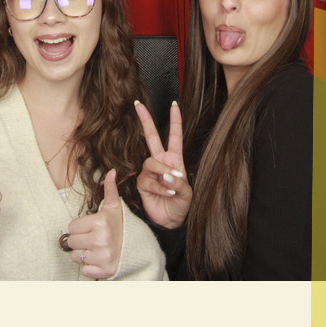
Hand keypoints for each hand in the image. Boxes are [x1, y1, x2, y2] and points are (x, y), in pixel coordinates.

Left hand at [63, 170, 122, 278]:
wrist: (139, 248)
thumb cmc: (121, 226)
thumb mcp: (114, 207)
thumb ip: (110, 189)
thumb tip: (112, 171)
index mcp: (100, 222)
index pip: (71, 227)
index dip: (79, 227)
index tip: (90, 227)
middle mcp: (101, 240)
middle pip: (71, 242)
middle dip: (79, 240)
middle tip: (92, 238)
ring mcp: (103, 257)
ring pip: (76, 257)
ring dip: (83, 254)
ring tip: (96, 248)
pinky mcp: (105, 271)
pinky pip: (84, 270)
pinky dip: (90, 267)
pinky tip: (99, 259)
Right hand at [135, 100, 190, 229]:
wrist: (172, 221)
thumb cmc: (181, 204)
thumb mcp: (187, 193)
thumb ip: (178, 182)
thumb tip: (167, 175)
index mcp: (175, 160)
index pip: (174, 137)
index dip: (175, 121)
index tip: (175, 105)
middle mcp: (161, 162)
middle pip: (151, 137)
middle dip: (145, 120)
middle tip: (138, 105)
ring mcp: (150, 172)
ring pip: (150, 162)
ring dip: (162, 173)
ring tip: (171, 185)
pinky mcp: (142, 183)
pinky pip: (147, 179)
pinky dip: (159, 186)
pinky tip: (167, 193)